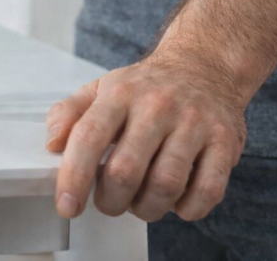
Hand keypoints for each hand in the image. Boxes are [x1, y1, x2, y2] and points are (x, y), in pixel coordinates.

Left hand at [46, 50, 247, 221]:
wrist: (203, 67)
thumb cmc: (145, 87)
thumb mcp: (101, 89)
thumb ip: (70, 114)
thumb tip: (52, 143)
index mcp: (120, 93)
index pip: (89, 137)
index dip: (74, 176)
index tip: (67, 205)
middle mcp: (157, 106)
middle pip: (126, 171)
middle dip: (110, 201)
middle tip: (108, 203)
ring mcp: (194, 123)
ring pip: (165, 185)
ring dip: (147, 208)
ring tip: (140, 204)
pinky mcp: (224, 141)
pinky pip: (207, 190)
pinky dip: (187, 209)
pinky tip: (176, 202)